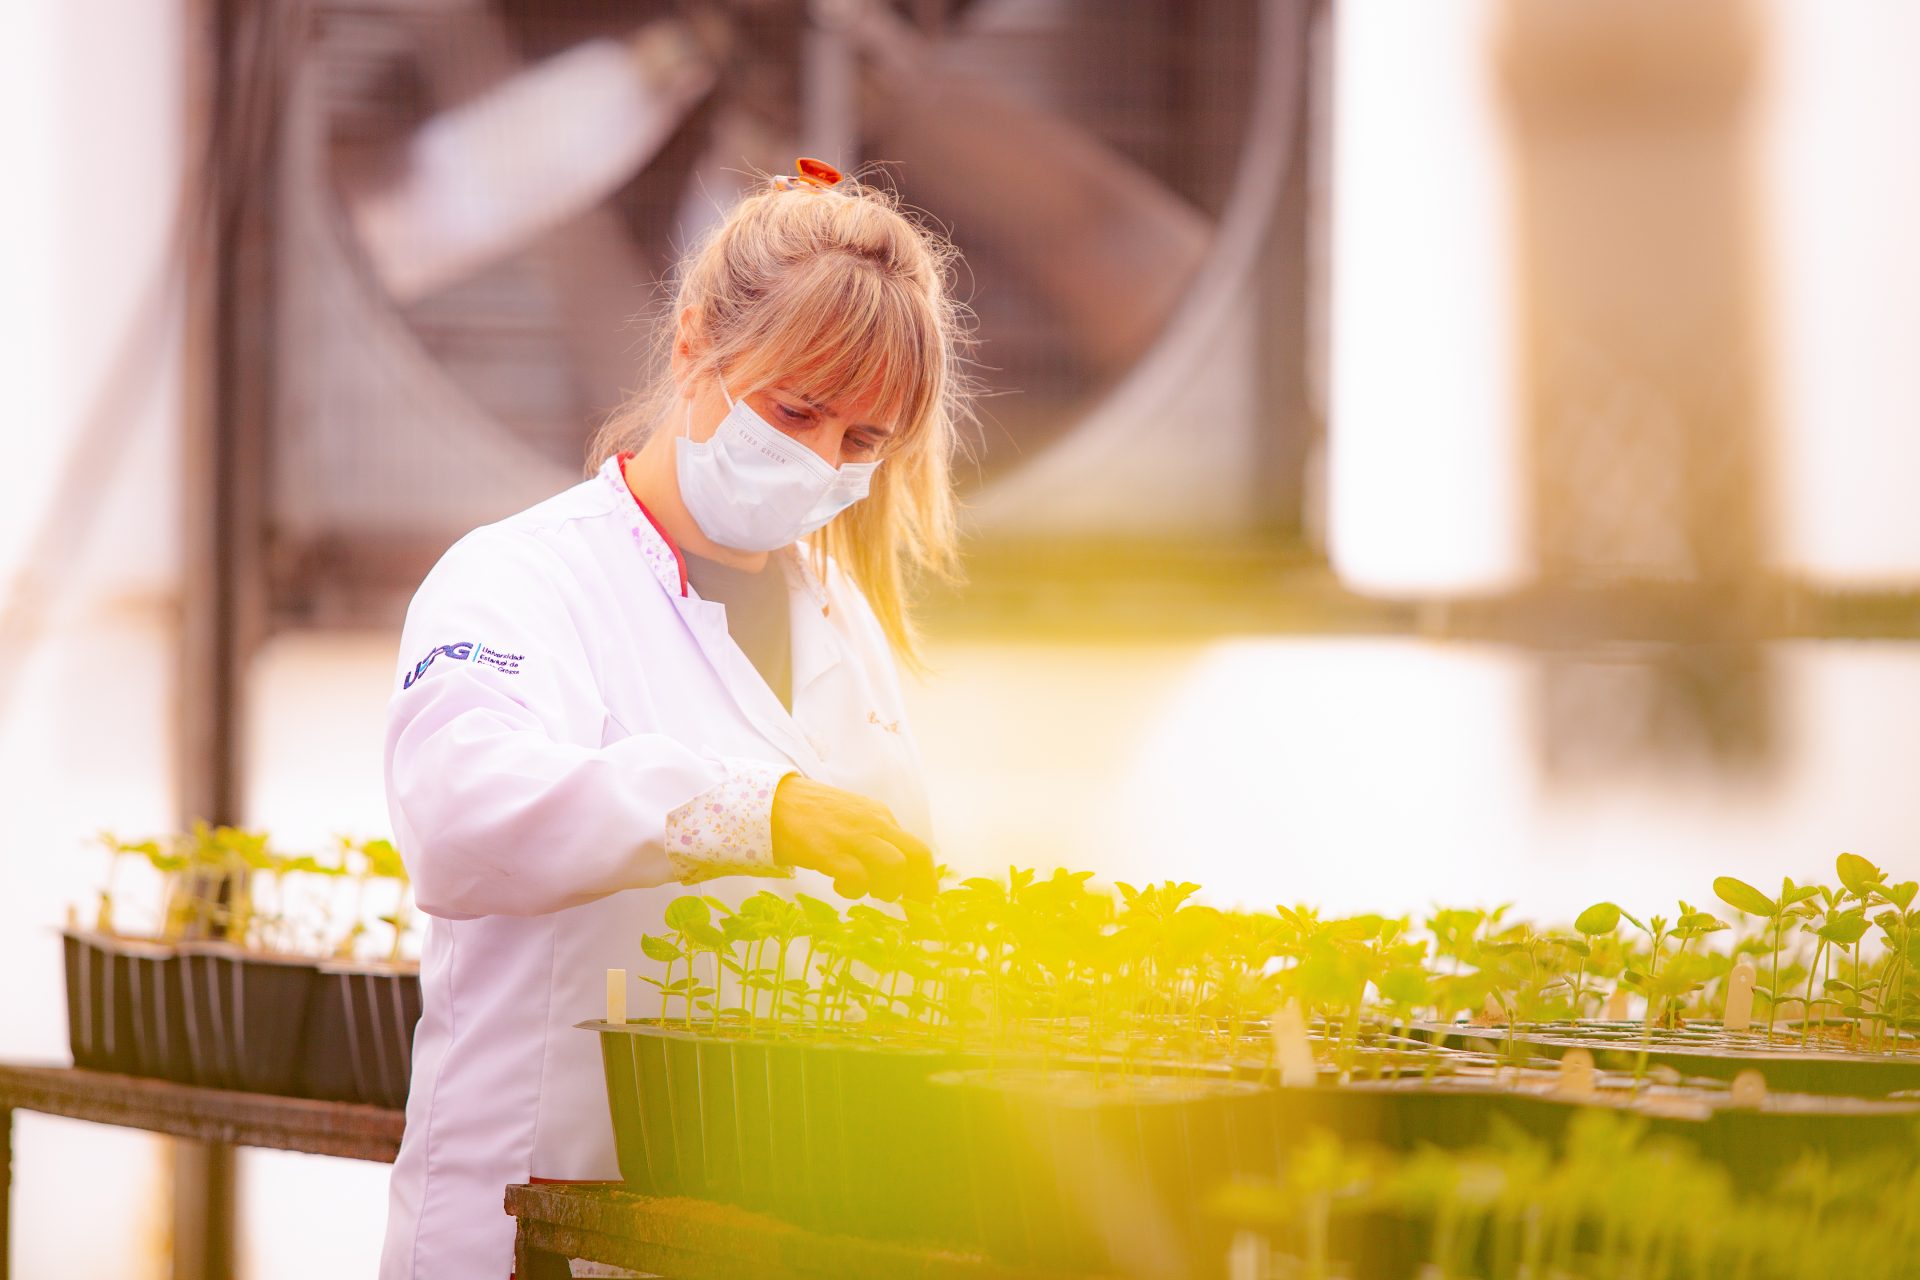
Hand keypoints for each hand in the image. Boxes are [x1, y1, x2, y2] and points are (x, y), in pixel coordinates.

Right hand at [769, 776, 936, 901]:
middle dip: (918, 886)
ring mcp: (852, 837)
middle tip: (909, 906)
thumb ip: (875, 837)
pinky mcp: (829, 851)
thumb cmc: (814, 815)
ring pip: (894, 866)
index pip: (918, 848)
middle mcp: (873, 823)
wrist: (774, 802)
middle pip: (916, 855)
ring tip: (868, 890)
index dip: (926, 878)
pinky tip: (841, 885)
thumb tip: (897, 871)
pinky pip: (857, 878)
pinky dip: (854, 889)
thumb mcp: (854, 817)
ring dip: (886, 888)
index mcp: (881, 816)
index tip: (924, 899)